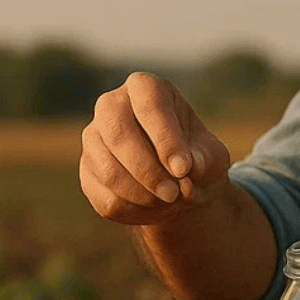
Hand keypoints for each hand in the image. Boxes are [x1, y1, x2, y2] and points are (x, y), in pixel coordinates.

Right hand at [80, 71, 231, 225]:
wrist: (178, 181)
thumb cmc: (196, 157)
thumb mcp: (212, 156)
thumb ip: (205, 160)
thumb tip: (189, 170)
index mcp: (145, 88)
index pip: (149, 104)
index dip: (165, 139)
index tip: (183, 169)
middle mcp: (111, 105)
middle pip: (118, 134)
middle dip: (148, 170)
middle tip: (174, 194)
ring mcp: (93, 138)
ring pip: (108, 170)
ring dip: (142, 194)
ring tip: (171, 202)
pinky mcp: (87, 171)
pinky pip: (106, 197)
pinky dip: (135, 211)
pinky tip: (156, 209)